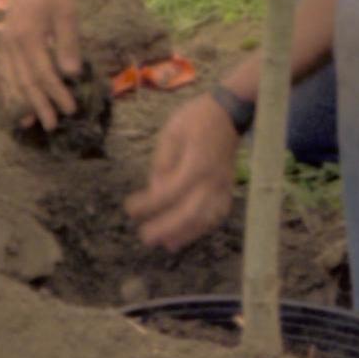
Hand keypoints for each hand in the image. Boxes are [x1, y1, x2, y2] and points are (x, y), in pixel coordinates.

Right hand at [0, 0, 86, 125]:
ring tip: (30, 122)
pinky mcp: (3, 43)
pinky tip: (14, 103)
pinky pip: (3, 72)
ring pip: (11, 80)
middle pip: (25, 82)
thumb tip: (72, 74)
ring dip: (22, 103)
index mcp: (28, 35)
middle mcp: (11, 43)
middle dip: (39, 105)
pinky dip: (8, 90)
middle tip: (51, 125)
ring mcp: (4, 44)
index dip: (57, 94)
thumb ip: (68, 44)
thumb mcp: (68, 13)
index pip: (44, 74)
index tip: (70, 109)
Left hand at [125, 94, 241, 250]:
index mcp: (196, 164)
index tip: (129, 208)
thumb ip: (162, 164)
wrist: (228, 113)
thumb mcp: (171, 133)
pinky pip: (216, 215)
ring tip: (165, 244)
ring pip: (206, 219)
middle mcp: (212, 180)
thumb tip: (154, 191)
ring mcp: (223, 187)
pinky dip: (202, 228)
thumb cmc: (196, 119)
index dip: (148, 204)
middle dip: (166, 228)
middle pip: (189, 213)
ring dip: (185, 234)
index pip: (169, 193)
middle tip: (145, 236)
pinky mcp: (228, 189)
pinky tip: (188, 234)